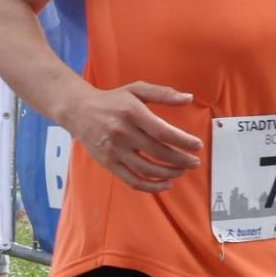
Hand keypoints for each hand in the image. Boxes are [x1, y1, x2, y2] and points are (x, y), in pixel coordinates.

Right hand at [64, 82, 203, 192]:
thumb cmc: (112, 100)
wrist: (78, 111)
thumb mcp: (136, 89)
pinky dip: (151, 186)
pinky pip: (132, 180)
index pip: (162, 132)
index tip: (197, 146)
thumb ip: (163, 93)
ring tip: (182, 170)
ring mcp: (114, 150)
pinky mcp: (108, 163)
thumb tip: (189, 98)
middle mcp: (122, 133)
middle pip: (158, 152)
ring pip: (147, 169)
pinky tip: (165, 184)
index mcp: (131, 113)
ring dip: (169, 173)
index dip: (183, 142)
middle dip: (181, 160)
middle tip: (195, 162)